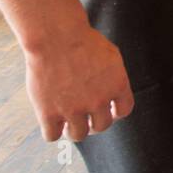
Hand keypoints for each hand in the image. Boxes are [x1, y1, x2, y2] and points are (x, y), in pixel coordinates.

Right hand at [25, 25, 133, 142]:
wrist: (56, 36)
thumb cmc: (82, 40)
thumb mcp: (110, 55)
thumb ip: (114, 76)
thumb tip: (114, 95)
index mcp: (117, 86)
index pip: (124, 111)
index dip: (115, 112)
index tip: (107, 110)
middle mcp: (98, 101)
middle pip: (101, 126)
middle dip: (94, 122)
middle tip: (84, 115)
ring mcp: (74, 109)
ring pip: (78, 135)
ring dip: (74, 130)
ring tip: (68, 122)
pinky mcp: (49, 113)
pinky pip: (51, 136)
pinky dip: (52, 132)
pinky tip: (51, 122)